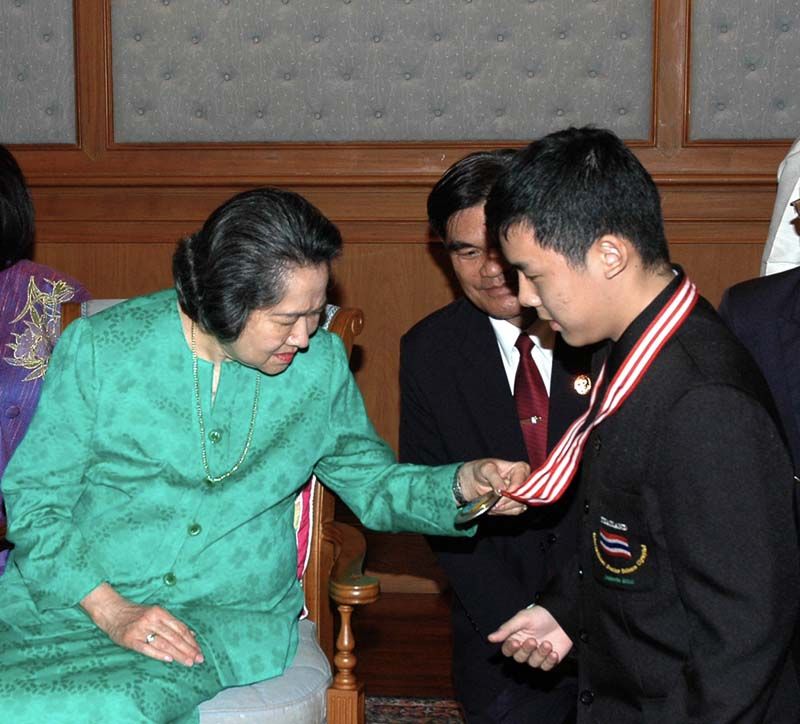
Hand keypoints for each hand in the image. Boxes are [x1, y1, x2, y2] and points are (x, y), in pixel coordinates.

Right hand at [81, 583, 203, 666]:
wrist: (112, 612)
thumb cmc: (136, 614)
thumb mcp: (156, 613)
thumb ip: (172, 624)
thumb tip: (191, 634)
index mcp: (160, 612)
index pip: (180, 628)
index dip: (191, 640)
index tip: (199, 650)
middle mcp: (152, 620)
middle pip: (174, 637)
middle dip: (188, 649)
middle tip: (198, 659)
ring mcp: (141, 630)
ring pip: (164, 644)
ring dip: (178, 654)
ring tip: (188, 662)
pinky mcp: (130, 640)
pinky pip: (147, 649)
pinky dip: (159, 654)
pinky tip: (169, 659)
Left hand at [458, 459, 528, 515]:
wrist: (473, 480)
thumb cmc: (481, 470)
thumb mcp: (485, 469)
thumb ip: (495, 478)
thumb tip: (502, 490)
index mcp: (520, 469)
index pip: (522, 482)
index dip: (513, 490)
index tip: (500, 494)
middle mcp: (523, 481)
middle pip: (523, 496)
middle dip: (507, 501)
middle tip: (494, 503)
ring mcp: (521, 494)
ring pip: (520, 505)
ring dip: (504, 508)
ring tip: (491, 505)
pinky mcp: (516, 504)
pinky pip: (515, 511)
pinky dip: (503, 511)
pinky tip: (493, 507)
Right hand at [488, 605, 571, 670]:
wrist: (562, 616)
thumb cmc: (540, 615)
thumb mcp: (522, 618)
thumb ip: (506, 629)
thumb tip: (490, 638)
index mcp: (516, 637)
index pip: (507, 650)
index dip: (511, 648)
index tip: (517, 642)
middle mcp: (525, 648)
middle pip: (519, 658)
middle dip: (527, 650)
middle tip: (534, 640)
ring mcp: (537, 654)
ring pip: (533, 663)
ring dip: (540, 654)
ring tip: (547, 643)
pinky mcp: (549, 659)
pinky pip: (545, 667)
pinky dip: (549, 661)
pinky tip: (553, 652)